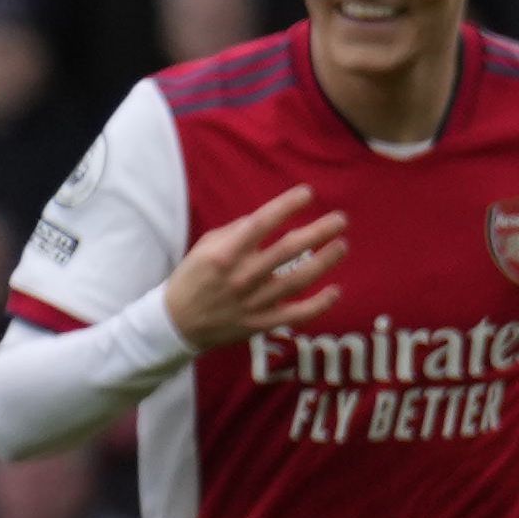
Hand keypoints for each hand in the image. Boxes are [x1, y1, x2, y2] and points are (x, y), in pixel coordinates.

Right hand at [161, 185, 348, 353]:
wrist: (176, 324)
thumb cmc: (193, 279)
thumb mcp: (205, 247)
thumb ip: (236, 231)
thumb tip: (268, 217)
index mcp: (225, 254)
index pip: (261, 224)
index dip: (287, 206)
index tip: (307, 194)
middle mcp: (241, 277)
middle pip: (287, 251)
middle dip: (317, 232)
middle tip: (340, 220)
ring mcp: (253, 302)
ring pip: (297, 281)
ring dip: (324, 262)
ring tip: (342, 245)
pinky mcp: (260, 323)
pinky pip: (295, 315)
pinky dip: (318, 305)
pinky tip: (335, 291)